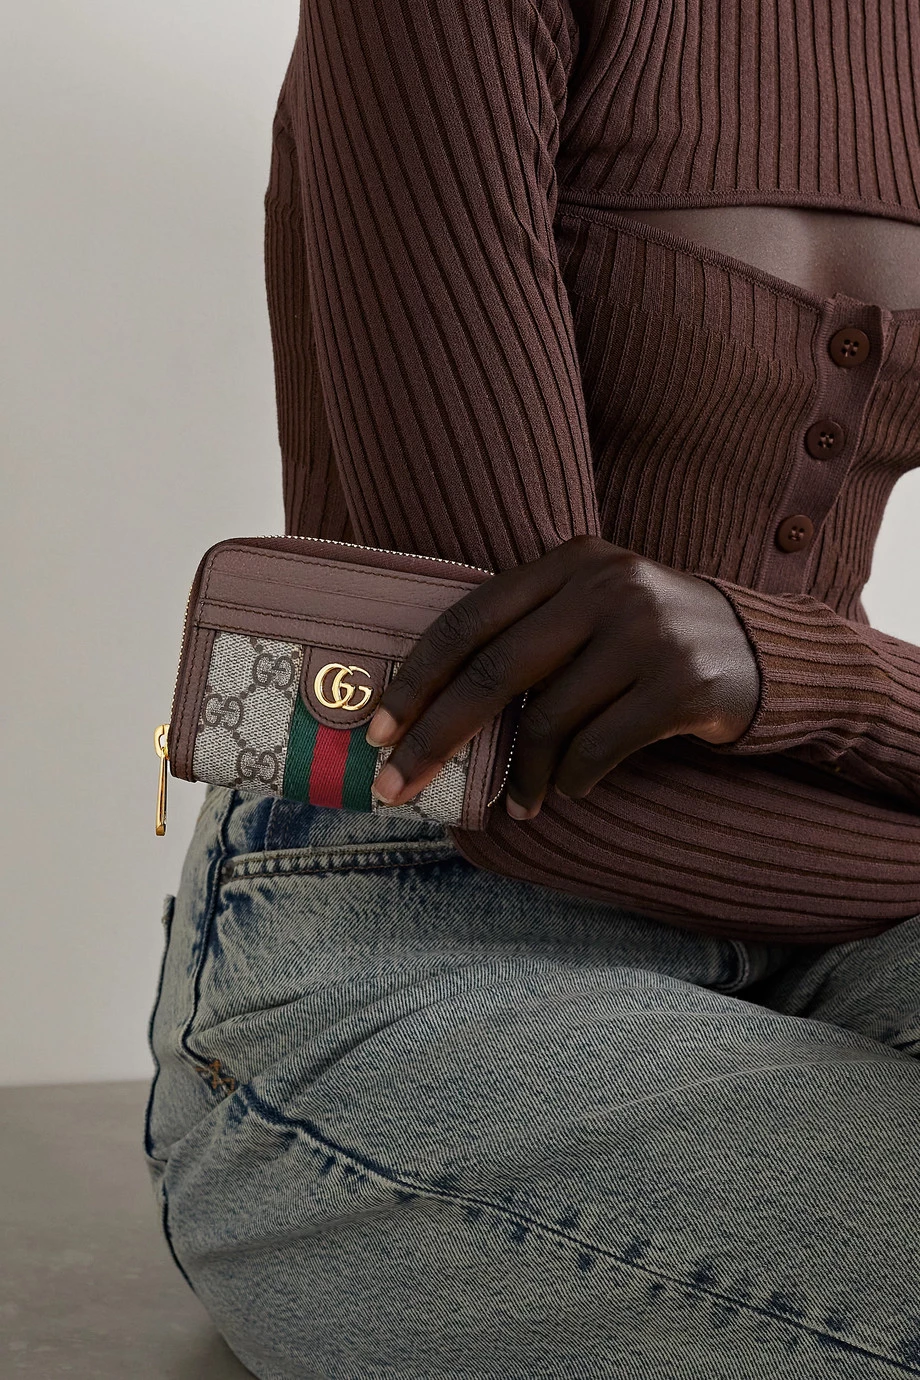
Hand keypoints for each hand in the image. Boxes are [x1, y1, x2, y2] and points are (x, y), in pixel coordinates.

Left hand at [366, 536, 760, 818]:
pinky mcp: (682, 684)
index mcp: (569, 563)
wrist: (763, 653)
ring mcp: (647, 633)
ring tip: (521, 800)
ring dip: (523, 775)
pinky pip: (597, 749)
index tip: (377, 730)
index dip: (415, 679)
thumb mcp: (589, 611)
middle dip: (435, 737)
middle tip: (396, 786)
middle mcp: (606, 587)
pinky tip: (569, 791)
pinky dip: (571, 781)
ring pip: (547, 720)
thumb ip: (525, 636)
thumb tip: (426, 711)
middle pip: (493, 672)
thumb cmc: (647, 643)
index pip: (468, 620)